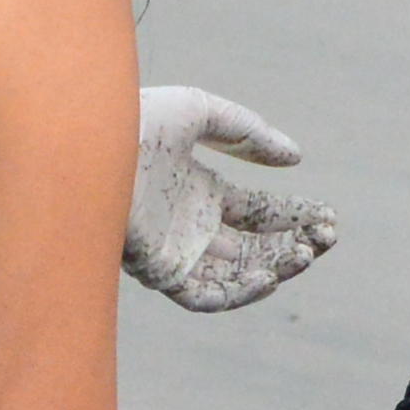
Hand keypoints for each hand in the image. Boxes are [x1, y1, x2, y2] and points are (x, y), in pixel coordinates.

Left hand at [126, 87, 339, 311]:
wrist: (80, 140)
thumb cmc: (129, 118)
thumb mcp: (198, 112)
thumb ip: (248, 133)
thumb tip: (296, 160)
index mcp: (197, 191)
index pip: (257, 213)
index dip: (294, 216)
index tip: (329, 215)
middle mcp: (186, 227)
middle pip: (252, 248)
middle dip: (293, 246)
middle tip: (326, 239)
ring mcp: (172, 251)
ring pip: (234, 275)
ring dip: (275, 270)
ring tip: (306, 255)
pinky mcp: (157, 270)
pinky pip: (203, 296)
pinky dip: (239, 293)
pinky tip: (269, 276)